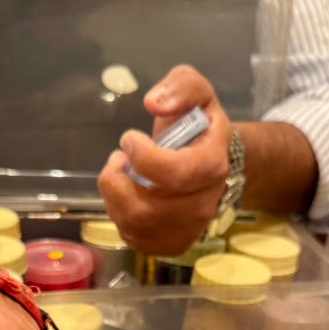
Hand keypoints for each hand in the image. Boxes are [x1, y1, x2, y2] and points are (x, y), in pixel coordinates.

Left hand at [98, 65, 231, 255]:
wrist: (214, 156)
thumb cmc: (199, 123)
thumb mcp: (197, 90)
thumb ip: (180, 87)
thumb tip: (153, 103)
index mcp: (212, 165)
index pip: (175, 174)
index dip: (143, 158)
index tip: (130, 138)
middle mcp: (204, 203)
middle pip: (147, 210)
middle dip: (116, 181)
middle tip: (119, 160)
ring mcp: (189, 227)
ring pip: (135, 226)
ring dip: (114, 197)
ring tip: (120, 176)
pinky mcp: (174, 242)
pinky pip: (136, 240)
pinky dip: (120, 217)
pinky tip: (127, 197)